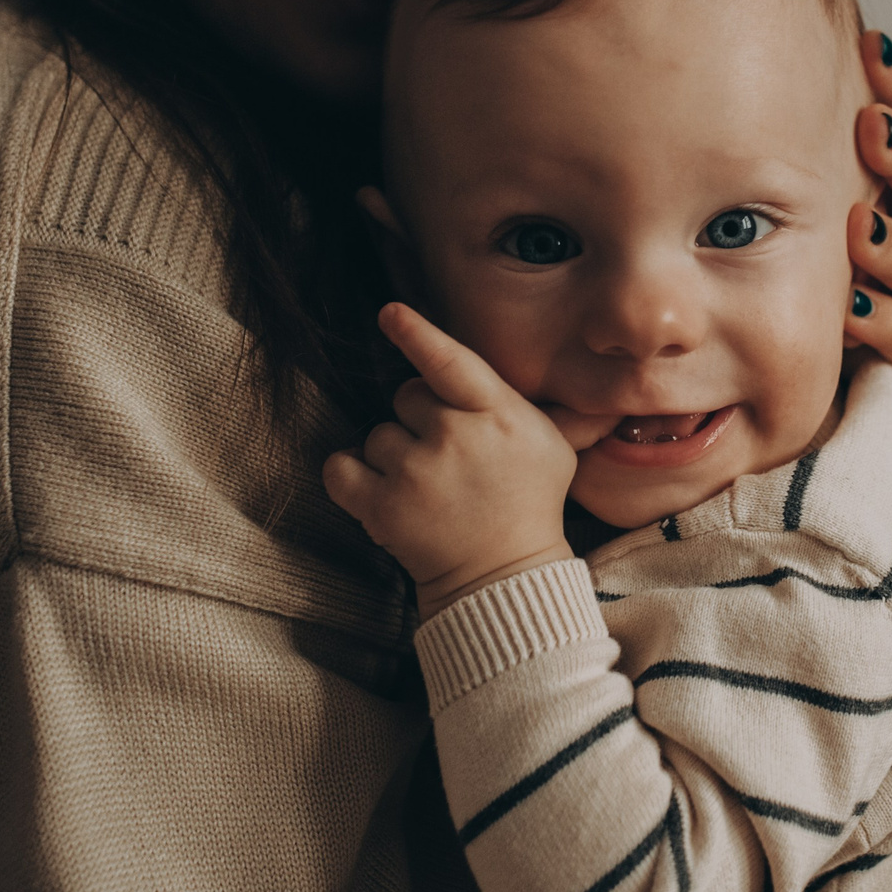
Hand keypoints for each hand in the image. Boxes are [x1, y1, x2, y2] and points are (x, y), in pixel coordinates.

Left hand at [322, 303, 577, 616]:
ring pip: (378, 433)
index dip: (418, 334)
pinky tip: (379, 490)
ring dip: (393, 454)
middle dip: (421, 419)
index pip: (451, 362)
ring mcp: (417, 473)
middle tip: (449, 458)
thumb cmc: (529, 502)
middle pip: (408, 396)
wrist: (505, 577)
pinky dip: (351, 475)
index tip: (391, 314)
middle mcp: (457, 438)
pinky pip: (340, 467)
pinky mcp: (382, 508)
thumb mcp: (551, 445)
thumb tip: (498, 363)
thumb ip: (521, 402)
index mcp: (500, 415)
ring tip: (427, 487)